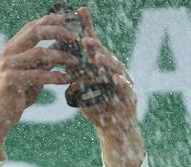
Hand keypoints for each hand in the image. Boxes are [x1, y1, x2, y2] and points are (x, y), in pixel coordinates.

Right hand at [0, 13, 78, 156]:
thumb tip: (63, 47)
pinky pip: (37, 74)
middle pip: (35, 32)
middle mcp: (9, 52)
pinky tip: (66, 79)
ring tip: (76, 62)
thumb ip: (45, 61)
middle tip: (76, 36)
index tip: (70, 21)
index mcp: (13, 47)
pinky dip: (54, 76)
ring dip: (60, 56)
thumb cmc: (17, 95)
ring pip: (39, 52)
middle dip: (58, 31)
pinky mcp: (10, 80)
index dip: (51, 20)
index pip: (33, 26)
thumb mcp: (33, 74)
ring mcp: (8, 65)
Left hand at [73, 9, 142, 166]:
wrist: (114, 130)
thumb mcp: (83, 90)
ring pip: (115, 68)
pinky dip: (121, 83)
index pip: (92, 44)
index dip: (86, 27)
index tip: (79, 10)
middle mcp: (113, 70)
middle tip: (84, 39)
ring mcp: (122, 82)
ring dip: (106, 62)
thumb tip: (61, 60)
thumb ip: (75, 74)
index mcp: (100, 66)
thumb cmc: (99, 108)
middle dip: (94, 45)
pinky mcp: (129, 96)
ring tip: (96, 57)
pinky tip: (115, 78)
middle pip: (103, 53)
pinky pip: (125, 88)